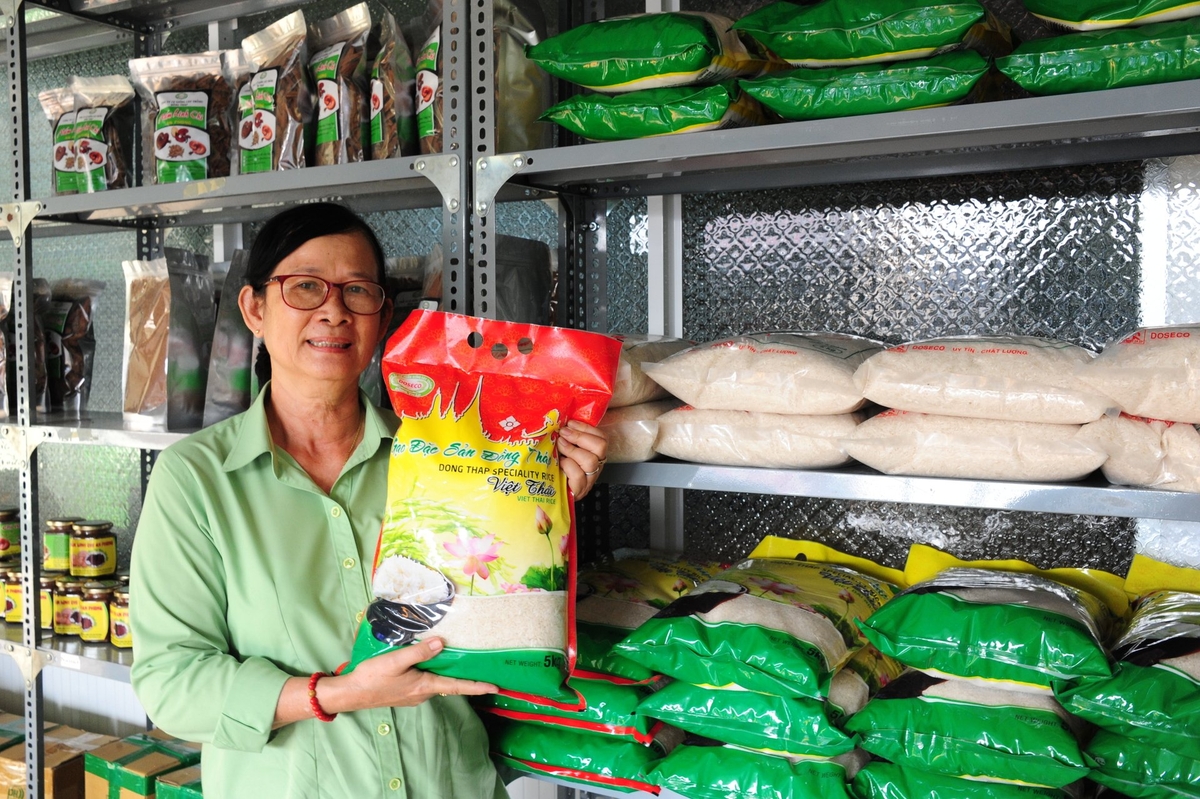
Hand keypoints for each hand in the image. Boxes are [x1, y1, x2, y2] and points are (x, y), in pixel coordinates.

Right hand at [320, 638, 496, 712]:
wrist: (351, 694)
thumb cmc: (372, 678)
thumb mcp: (396, 661)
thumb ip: (419, 652)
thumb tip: (441, 643)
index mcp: (424, 686)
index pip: (456, 686)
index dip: (476, 686)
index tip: (494, 688)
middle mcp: (422, 693)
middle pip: (448, 684)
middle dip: (465, 678)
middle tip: (482, 668)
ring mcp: (413, 694)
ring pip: (436, 682)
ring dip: (448, 674)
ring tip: (460, 660)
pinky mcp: (405, 691)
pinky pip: (425, 681)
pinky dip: (433, 672)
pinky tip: (430, 661)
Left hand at [557, 420, 607, 499]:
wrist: (549, 492)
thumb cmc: (556, 468)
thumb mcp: (563, 449)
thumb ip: (566, 437)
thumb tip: (560, 423)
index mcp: (594, 454)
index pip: (602, 438)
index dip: (586, 428)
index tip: (570, 423)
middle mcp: (596, 466)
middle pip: (601, 446)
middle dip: (580, 436)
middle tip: (563, 433)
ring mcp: (589, 479)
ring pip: (590, 461)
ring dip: (572, 449)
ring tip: (559, 446)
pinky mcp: (580, 490)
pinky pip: (578, 475)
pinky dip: (567, 465)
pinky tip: (559, 463)